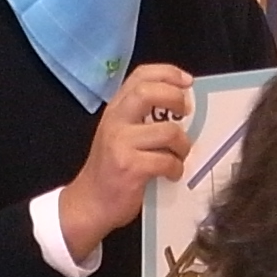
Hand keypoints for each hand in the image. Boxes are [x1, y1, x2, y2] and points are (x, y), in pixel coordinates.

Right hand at [57, 63, 197, 258]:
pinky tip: (170, 174)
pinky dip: (176, 168)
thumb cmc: (111, 170)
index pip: (140, 75)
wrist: (89, 204)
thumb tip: (181, 106)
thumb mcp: (119, 135)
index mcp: (115, 110)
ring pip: (168, 131)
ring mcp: (121, 144)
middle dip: (175, 98)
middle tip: (186, 112)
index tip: (187, 82)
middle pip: (148, 92)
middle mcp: (115, 121)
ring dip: (182, 145)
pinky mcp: (130, 168)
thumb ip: (141, 117)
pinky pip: (167, 161)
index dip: (167, 73)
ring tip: (179, 155)